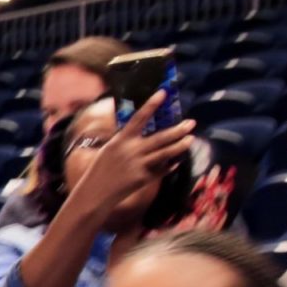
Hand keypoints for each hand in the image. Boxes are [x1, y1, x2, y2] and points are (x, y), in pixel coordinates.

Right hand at [67, 93, 196, 214]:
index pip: (138, 118)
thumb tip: (142, 132)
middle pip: (160, 137)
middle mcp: (132, 151)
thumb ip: (126, 141)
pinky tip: (178, 161)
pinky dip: (170, 165)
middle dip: (178, 130)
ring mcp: (139, 165)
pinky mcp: (144, 179)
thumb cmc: (100, 169)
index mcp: (121, 140)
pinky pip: (162, 170)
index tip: (163, 93)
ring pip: (165, 153)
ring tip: (191, 139)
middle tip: (191, 123)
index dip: (151, 105)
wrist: (95, 193)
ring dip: (180, 146)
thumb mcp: (109, 149)